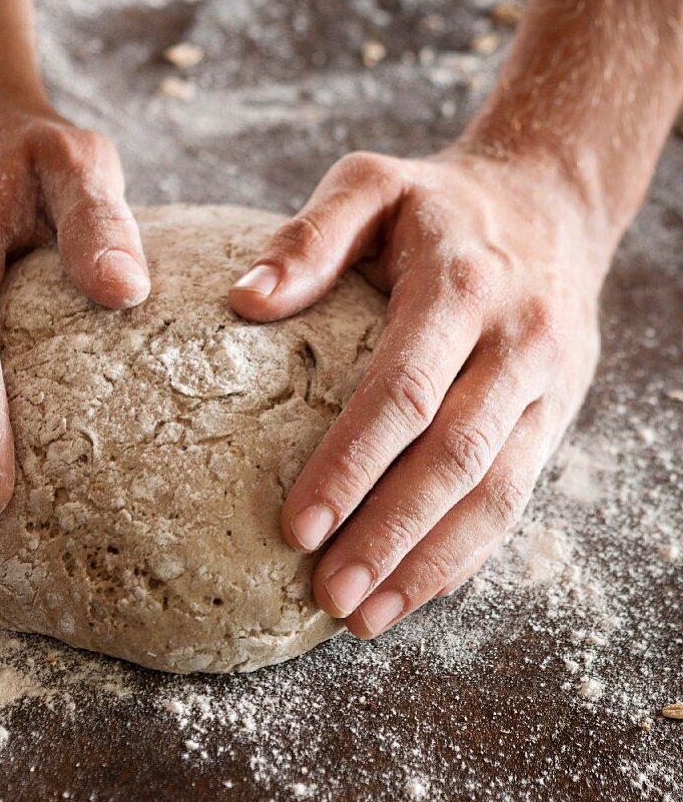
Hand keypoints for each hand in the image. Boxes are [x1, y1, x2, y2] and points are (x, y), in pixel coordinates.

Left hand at [229, 148, 606, 637]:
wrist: (551, 204)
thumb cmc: (438, 203)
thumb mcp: (373, 182)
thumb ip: (311, 235)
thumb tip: (245, 299)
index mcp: (461, 285)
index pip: (403, 392)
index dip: (351, 465)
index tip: (296, 527)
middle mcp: (517, 340)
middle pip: (454, 457)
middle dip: (391, 535)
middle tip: (328, 596)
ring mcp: (546, 384)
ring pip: (496, 492)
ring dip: (431, 563)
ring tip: (364, 618)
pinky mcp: (557, 413)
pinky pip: (517, 496)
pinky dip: (468, 552)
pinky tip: (417, 591)